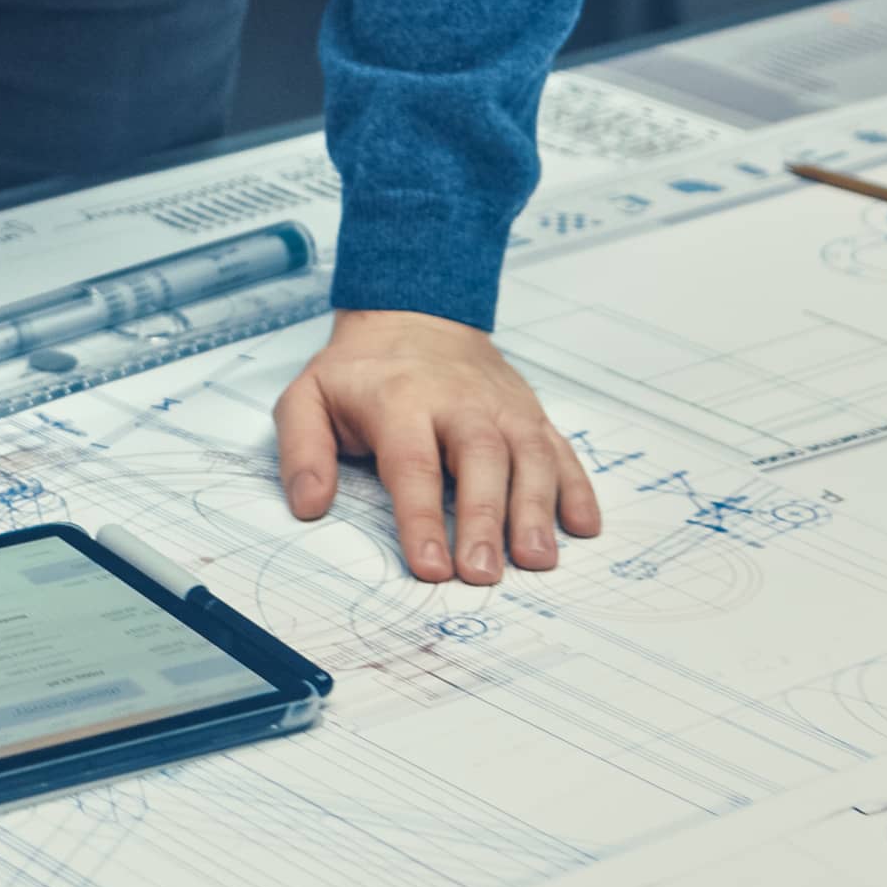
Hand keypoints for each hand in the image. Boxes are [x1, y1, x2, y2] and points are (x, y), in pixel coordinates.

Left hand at [274, 309, 601, 585]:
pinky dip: (577, 487)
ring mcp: (503, 407)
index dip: (423, 517)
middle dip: (485, 518)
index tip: (430, 566)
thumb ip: (302, 450)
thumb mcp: (308, 396)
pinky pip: (560, 450)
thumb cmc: (363, 371)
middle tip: (485, 574)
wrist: (415, 313)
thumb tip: (309, 505)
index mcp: (401, 400)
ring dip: (537, 509)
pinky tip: (584, 526)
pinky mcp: (530, 414)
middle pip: (480, 458)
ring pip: (529, 455)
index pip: (413, 463)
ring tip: (537, 560)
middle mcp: (460, 402)